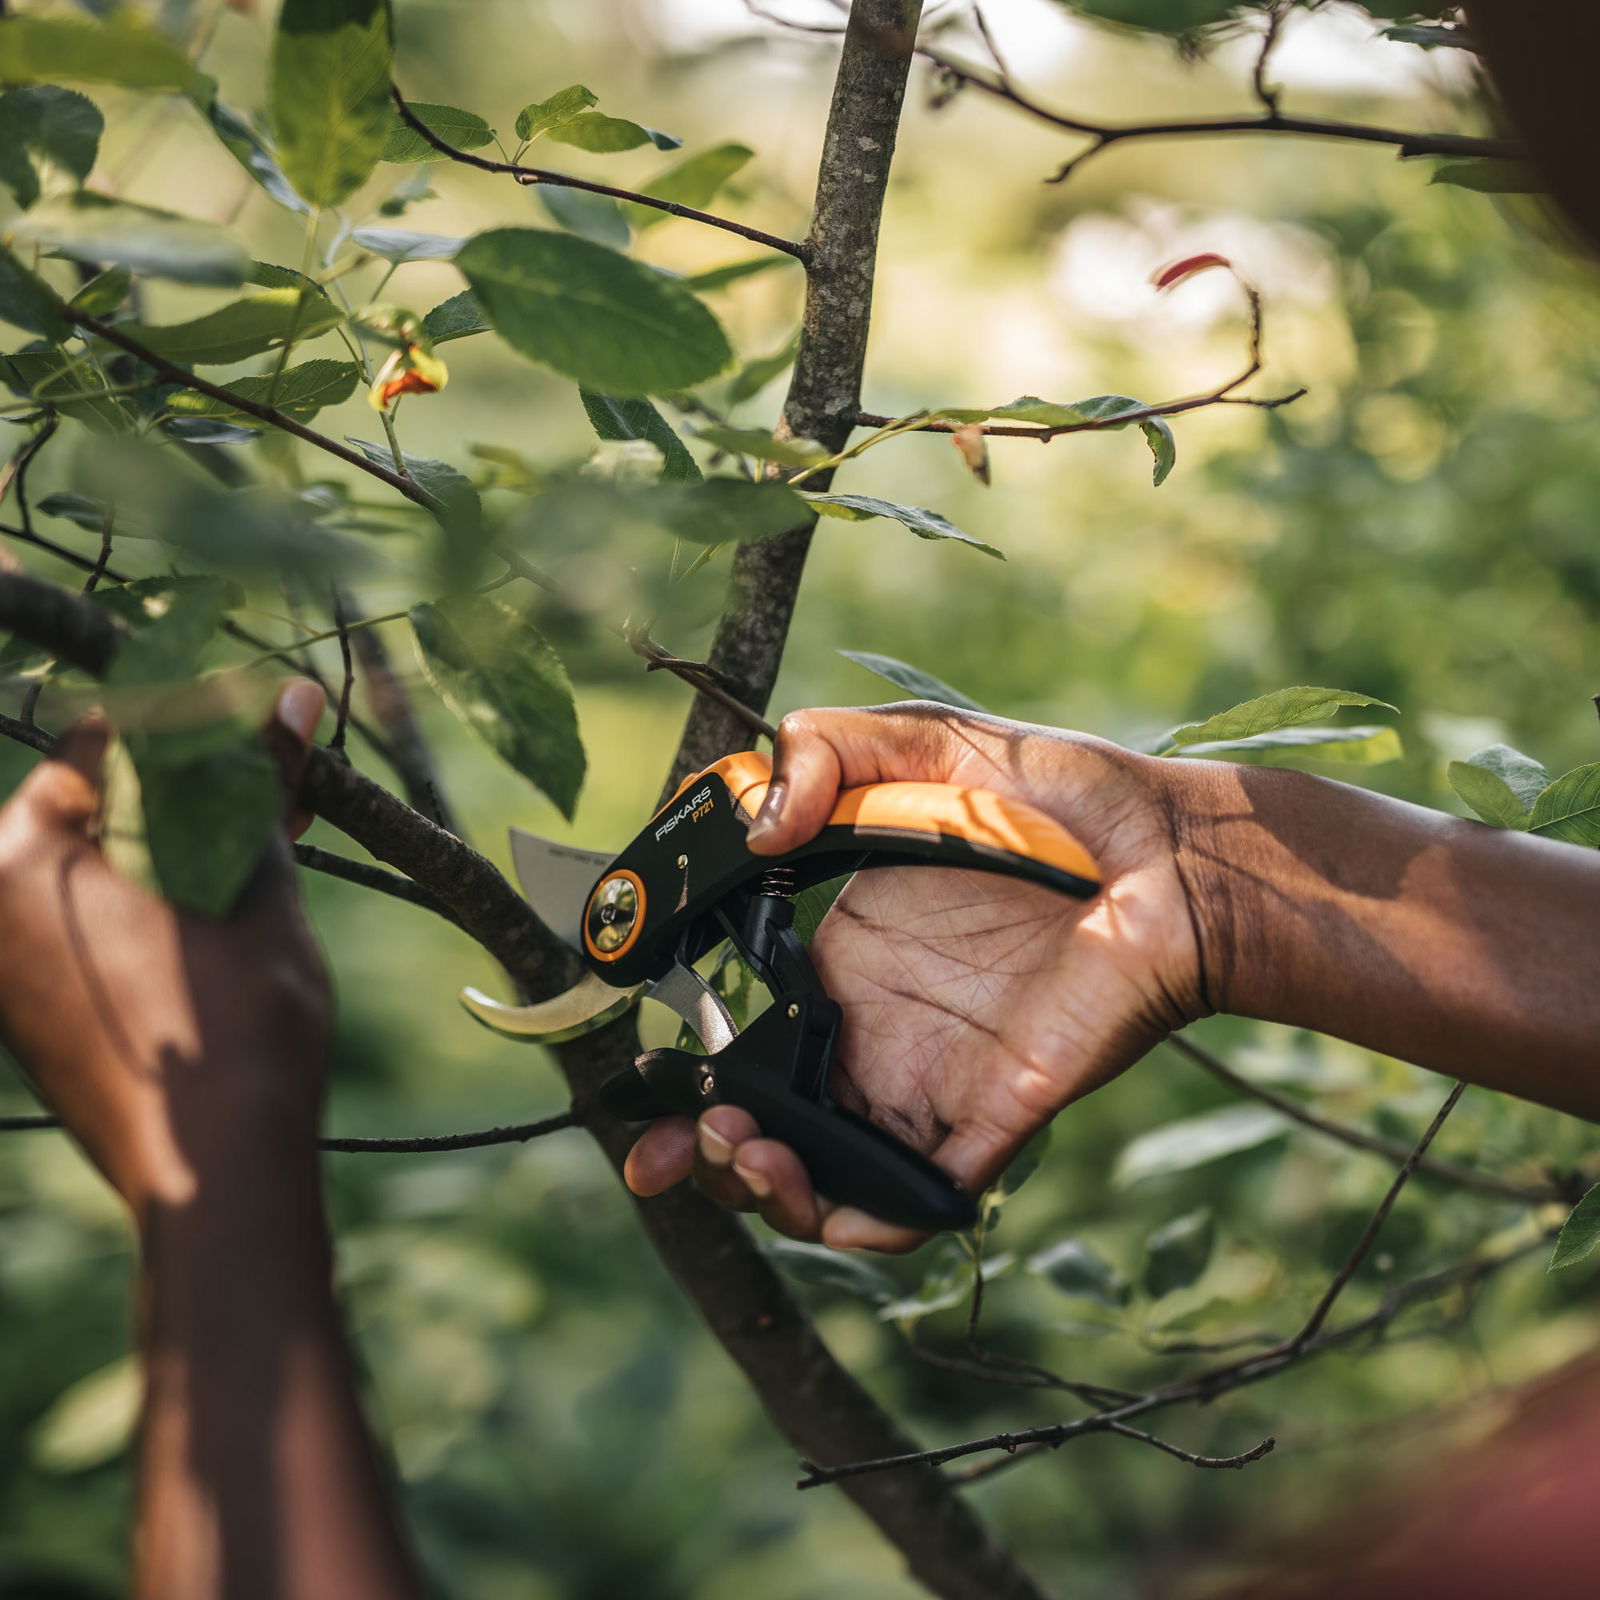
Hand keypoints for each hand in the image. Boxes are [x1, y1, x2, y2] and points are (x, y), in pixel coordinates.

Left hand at [0, 680, 332, 1220]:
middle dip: (197, 794)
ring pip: (107, 872)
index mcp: (23, 856)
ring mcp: (10, 968)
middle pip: (104, 810)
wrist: (217, 1177)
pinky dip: (161, 908)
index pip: (107, 742)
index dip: (195, 727)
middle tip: (283, 791)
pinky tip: (233, 908)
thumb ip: (260, 785)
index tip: (260, 728)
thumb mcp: (257, 885)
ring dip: (186, 849)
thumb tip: (294, 695)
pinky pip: (99, 929)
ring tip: (275, 848)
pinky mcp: (36, 1015)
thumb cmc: (236, 1023)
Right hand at [624, 702, 1209, 1251]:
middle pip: (772, 1126)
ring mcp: (934, 1082)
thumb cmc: (1056, 795)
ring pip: (828, 1177)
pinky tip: (820, 1196)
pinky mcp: (994, 1117)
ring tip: (744, 1150)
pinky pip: (919, 1198)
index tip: (635, 1096)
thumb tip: (757, 829)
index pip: (748, 1040)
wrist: (1175, 853)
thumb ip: (821, 752)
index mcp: (849, 961)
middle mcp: (881, 1034)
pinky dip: (863, 1220)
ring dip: (766, 1191)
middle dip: (708, 1156)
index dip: (686, 1078)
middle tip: (684, 1142)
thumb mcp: (921, 740)